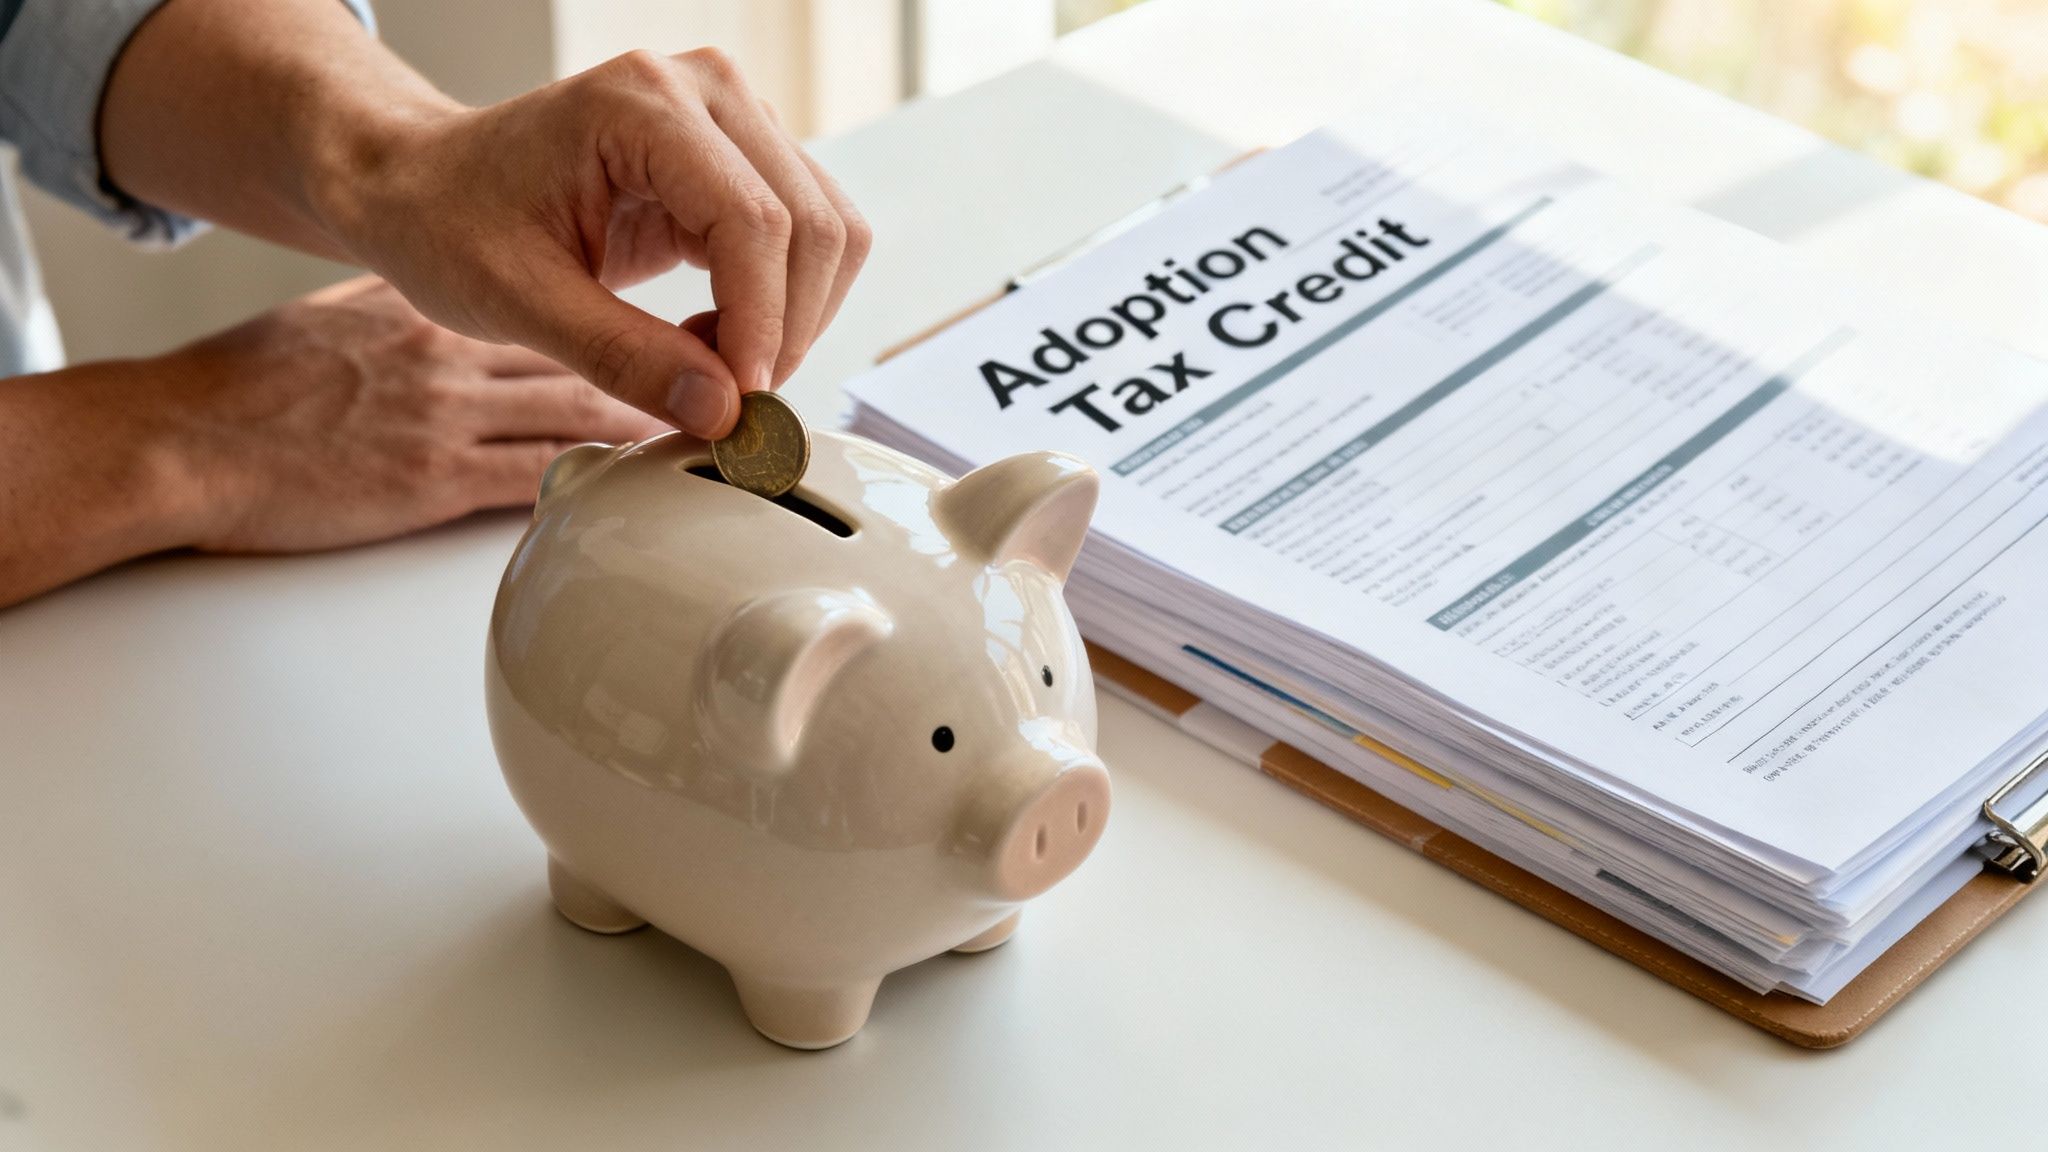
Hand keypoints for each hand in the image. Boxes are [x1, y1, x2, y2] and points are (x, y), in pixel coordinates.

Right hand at [155, 277, 666, 551]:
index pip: (548, 314)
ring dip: (650, 430)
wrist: (180, 439)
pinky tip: (645, 498)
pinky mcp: (434, 481)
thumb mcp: (335, 320)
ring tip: (715, 443)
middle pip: (584, 359)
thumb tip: (446, 306)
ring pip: (578, 415)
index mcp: (430, 313)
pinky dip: (597, 486)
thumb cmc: (247, 388)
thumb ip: (404, 312)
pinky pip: (537, 481)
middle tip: (729, 392)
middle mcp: (451, 355)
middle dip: (660, 375)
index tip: (670, 342)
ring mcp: (447, 416)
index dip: (617, 329)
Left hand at [317, 49, 871, 438]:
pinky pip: (807, 238)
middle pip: (813, 225)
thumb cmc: (450, 221)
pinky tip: (714, 331)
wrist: (423, 187)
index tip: (739, 403)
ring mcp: (732, 118)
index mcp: (642, 103)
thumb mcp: (519, 304)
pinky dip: (781, 303)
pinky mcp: (740, 159)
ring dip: (792, 318)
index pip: (753, 220)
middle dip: (786, 329)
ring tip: (711, 361)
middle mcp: (704, 90)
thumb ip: (624, 358)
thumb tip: (721, 412)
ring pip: (829, 232)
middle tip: (729, 401)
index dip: (761, 323)